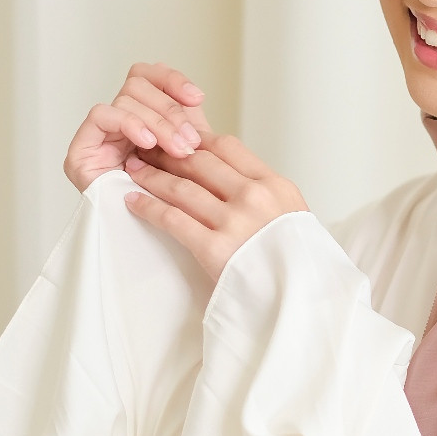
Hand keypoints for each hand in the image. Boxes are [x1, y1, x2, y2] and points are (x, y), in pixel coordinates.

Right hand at [64, 62, 208, 191]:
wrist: (158, 241)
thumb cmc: (177, 201)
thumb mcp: (191, 157)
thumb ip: (190, 125)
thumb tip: (196, 96)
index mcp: (144, 117)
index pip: (149, 75)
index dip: (172, 80)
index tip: (197, 98)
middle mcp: (119, 121)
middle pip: (138, 84)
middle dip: (170, 110)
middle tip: (190, 139)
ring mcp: (100, 135)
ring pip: (126, 99)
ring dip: (159, 123)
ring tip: (178, 149)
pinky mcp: (81, 151)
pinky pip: (101, 115)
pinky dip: (130, 124)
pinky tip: (148, 145)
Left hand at [122, 132, 308, 282]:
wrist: (302, 296)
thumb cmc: (297, 261)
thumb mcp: (291, 215)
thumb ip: (264, 195)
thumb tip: (230, 178)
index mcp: (275, 185)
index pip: (227, 147)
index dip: (196, 139)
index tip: (177, 139)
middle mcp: (254, 196)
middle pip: (200, 162)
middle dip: (168, 153)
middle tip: (147, 150)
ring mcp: (234, 222)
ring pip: (182, 188)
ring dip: (152, 176)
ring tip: (134, 171)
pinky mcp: (214, 249)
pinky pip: (172, 219)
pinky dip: (148, 207)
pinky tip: (134, 202)